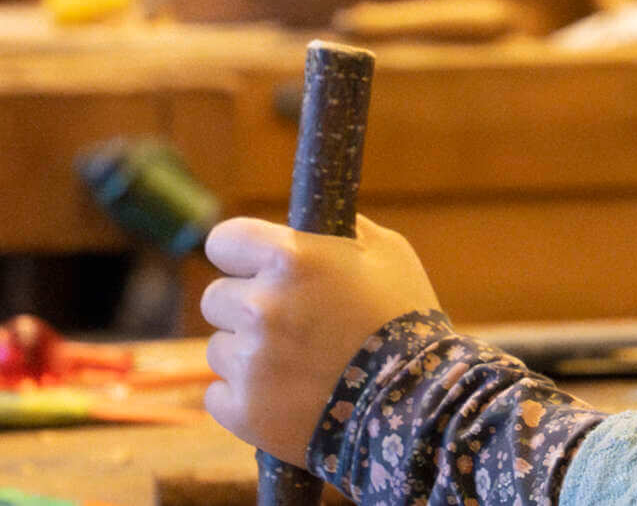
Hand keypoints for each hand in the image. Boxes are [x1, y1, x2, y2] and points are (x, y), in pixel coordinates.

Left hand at [201, 214, 441, 465]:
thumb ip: (339, 232)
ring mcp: (249, 362)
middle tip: (287, 323)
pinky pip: (219, 396)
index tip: (252, 267)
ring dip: (248, 354)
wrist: (420, 406)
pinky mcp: (244, 411)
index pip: (223, 241)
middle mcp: (261, 306)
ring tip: (295, 366)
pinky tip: (284, 397)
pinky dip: (246, 398)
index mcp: (290, 258)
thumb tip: (306, 225)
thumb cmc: (406, 321)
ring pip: (220, 348)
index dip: (239, 254)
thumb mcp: (387, 253)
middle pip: (216, 298)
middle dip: (245, 307)